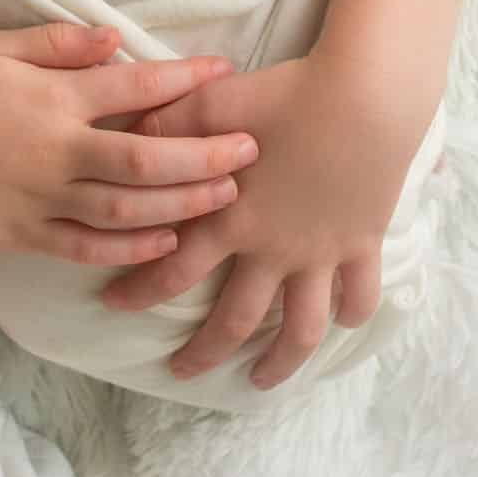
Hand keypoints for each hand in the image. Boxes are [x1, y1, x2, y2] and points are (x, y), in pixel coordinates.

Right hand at [0, 22, 258, 266]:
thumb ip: (55, 44)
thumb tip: (114, 39)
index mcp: (50, 99)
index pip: (134, 87)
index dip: (185, 78)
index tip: (223, 71)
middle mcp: (55, 153)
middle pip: (148, 158)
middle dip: (207, 153)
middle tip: (251, 148)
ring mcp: (41, 200)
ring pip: (128, 209)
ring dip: (184, 203)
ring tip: (226, 194)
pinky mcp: (24, 236)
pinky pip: (88, 247)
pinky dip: (131, 246)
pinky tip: (165, 240)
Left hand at [95, 54, 419, 389]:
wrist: (364, 98)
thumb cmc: (283, 96)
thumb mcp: (211, 103)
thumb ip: (165, 124)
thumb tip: (123, 135)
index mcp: (230, 218)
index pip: (174, 270)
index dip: (140, 291)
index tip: (113, 304)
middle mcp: (274, 248)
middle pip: (235, 318)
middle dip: (204, 351)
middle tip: (181, 372)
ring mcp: (321, 252)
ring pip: (301, 327)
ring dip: (280, 361)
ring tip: (261, 380)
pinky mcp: (362, 242)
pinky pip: (359, 293)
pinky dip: (351, 314)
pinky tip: (341, 323)